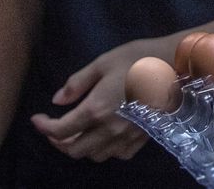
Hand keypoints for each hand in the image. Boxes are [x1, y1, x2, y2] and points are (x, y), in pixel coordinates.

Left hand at [31, 38, 164, 162]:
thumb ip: (77, 83)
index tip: (37, 119)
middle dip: (58, 142)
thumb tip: (57, 101)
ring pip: (95, 156)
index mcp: (95, 109)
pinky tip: (105, 136)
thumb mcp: (102, 62)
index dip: (43, 127)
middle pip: (74, 150)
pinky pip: (118, 154)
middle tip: (54, 128)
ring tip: (78, 132)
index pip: (60, 130)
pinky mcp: (142, 137)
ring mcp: (127, 136)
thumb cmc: (138, 57)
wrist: (176, 64)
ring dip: (81, 147)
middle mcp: (109, 129)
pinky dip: (105, 150)